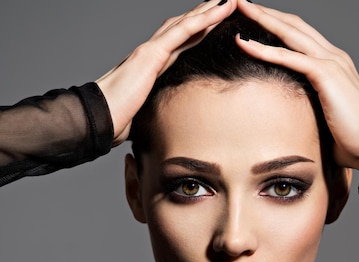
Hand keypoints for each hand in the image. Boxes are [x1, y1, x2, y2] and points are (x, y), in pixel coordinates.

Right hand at [96, 0, 236, 145]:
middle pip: (184, 28)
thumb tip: (165, 122)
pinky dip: (202, 20)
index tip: (215, 23)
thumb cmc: (115, 119)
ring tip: (229, 1)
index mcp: (152, 66)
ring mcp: (151, 51)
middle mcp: (152, 53)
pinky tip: (217, 11)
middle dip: (205, 15)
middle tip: (225, 3)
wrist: (99, 118)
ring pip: (186, 24)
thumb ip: (156, 109)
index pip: (180, 43)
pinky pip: (182, 32)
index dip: (198, 31)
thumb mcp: (145, 113)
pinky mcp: (152, 54)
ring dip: (209, 12)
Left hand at [235, 0, 358, 170]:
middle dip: (266, 12)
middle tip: (241, 2)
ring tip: (239, 7)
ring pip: (290, 33)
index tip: (254, 18)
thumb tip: (289, 118)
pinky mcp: (326, 74)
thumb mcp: (325, 116)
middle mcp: (334, 56)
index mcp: (334, 64)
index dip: (277, 24)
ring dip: (262, 18)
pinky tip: (244, 43)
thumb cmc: (351, 139)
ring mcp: (331, 62)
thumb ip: (309, 107)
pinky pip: (289, 57)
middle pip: (293, 25)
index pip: (300, 35)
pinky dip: (264, 49)